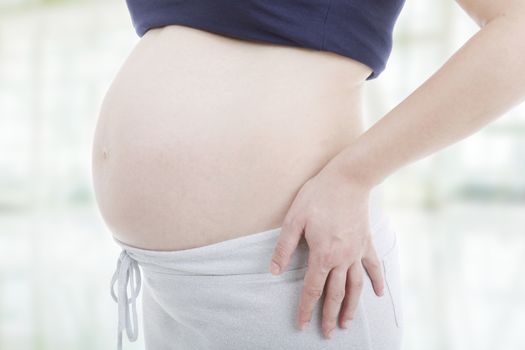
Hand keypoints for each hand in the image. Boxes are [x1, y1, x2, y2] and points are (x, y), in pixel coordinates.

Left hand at [268, 162, 384, 338]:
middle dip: (329, 315)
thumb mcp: (294, 219)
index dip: (305, 308)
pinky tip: (377, 295)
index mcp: (322, 254)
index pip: (312, 288)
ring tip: (347, 323)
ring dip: (351, 306)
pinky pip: (373, 267)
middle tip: (327, 333)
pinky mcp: (366, 242)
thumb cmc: (318, 196)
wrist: (348, 178)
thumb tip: (274, 270)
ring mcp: (356, 251)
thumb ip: (284, 247)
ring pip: (355, 286)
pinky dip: (376, 282)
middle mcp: (342, 258)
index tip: (301, 324)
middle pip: (335, 293)